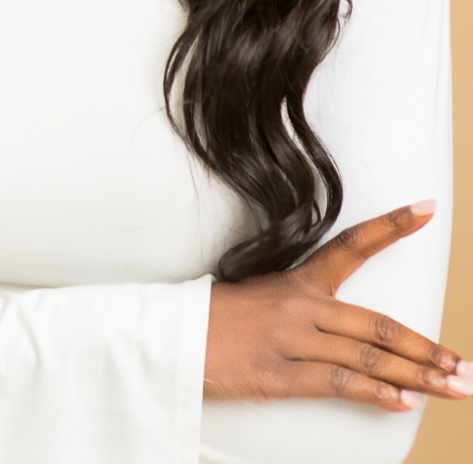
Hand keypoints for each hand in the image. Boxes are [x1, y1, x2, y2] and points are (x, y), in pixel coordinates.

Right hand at [204, 199, 472, 412]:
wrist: (167, 339)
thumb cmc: (214, 322)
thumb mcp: (260, 300)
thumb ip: (304, 313)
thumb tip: (349, 334)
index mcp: (296, 280)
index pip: (353, 245)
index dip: (392, 226)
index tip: (428, 209)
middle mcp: (299, 305)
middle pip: (377, 323)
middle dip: (427, 349)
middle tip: (464, 365)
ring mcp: (289, 340)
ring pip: (367, 355)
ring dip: (417, 376)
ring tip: (453, 387)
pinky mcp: (277, 374)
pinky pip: (336, 382)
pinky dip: (374, 393)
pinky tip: (403, 401)